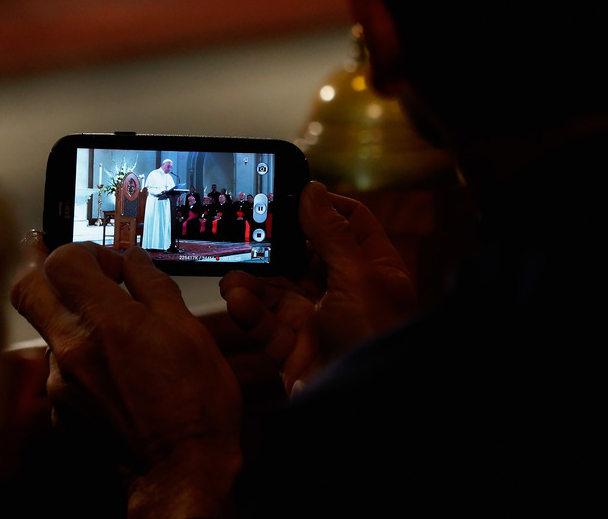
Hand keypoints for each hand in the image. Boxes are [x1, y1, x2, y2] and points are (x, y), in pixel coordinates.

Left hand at [11, 235, 241, 517]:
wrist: (180, 466)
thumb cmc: (195, 403)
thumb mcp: (188, 331)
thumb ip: (154, 287)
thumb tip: (135, 260)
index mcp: (108, 322)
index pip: (64, 260)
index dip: (86, 252)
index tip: (110, 264)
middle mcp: (74, 349)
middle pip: (27, 287)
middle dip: (37, 264)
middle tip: (44, 250)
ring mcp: (62, 381)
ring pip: (44, 328)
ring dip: (64, 313)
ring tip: (100, 320)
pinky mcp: (61, 407)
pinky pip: (57, 366)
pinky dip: (76, 354)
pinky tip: (107, 365)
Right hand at [221, 181, 416, 395]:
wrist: (362, 416)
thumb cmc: (375, 343)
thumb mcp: (356, 279)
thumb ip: (330, 234)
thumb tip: (312, 191)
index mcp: (374, 272)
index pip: (351, 224)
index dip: (323, 207)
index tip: (291, 193)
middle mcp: (346, 293)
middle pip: (305, 255)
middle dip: (275, 245)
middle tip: (247, 229)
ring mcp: (318, 321)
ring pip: (278, 290)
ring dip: (253, 281)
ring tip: (232, 275)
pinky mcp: (293, 348)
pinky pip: (265, 323)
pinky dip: (248, 311)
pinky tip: (235, 299)